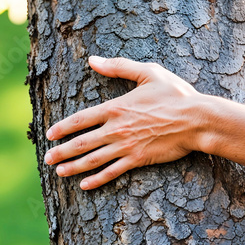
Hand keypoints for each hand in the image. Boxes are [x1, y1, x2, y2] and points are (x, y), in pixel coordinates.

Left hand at [44, 56, 207, 189]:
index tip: (49, 134)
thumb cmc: (176, 94)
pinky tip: (85, 184)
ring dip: (73, 166)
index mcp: (116, 107)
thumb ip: (118, 67)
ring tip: (58, 172)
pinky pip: (113, 172)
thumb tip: (93, 60)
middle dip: (61, 152)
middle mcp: (116, 128)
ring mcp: (126, 146)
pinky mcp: (138, 159)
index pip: (81, 119)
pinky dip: (97, 179)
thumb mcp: (148, 72)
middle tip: (47, 158)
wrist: (197, 120)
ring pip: (93, 159)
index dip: (63, 127)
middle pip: (82, 142)